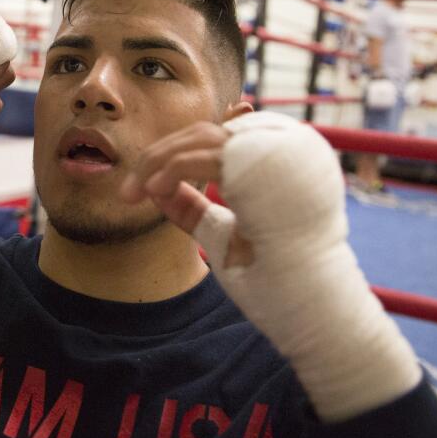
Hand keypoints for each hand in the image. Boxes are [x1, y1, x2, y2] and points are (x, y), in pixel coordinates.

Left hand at [121, 112, 420, 421]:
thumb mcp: (222, 235)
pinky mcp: (258, 169)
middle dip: (159, 157)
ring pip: (199, 140)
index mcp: (274, 162)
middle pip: (203, 134)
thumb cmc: (272, 274)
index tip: (147, 182)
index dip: (178, 151)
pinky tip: (153, 192)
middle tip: (128, 190)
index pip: (218, 139)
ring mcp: (273, 154)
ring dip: (159, 163)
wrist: (308, 303)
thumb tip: (155, 188)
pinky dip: (171, 171)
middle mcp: (279, 149)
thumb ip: (194, 209)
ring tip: (134, 193)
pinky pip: (202, 158)